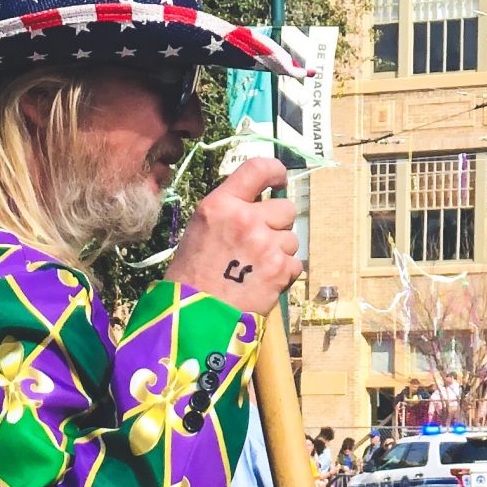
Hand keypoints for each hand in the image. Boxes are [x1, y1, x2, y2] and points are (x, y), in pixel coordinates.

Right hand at [165, 155, 300, 305]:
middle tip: (260, 243)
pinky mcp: (279, 269)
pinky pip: (294, 263)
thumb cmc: (192, 276)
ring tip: (256, 269)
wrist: (194, 317)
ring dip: (280, 252)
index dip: (275, 172)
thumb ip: (229, 212)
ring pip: (291, 238)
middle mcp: (245, 219)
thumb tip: (257, 205)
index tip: (279, 180)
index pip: (258, 169)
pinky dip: (283, 273)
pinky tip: (263, 282)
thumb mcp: (201, 230)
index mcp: (221, 204)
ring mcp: (265, 244)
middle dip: (278, 224)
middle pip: (285, 208)